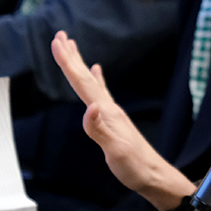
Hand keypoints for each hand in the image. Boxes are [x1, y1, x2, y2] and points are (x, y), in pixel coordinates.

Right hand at [51, 31, 194, 210]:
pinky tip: (98, 70)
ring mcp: (112, 112)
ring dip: (81, 63)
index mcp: (106, 112)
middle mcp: (109, 107)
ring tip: (72, 46)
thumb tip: (89, 107)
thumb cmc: (135, 166)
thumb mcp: (115, 151)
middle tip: (60, 35)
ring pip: (92, 81)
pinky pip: (102, 92)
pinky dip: (97, 79)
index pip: (83, 83)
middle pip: (86, 76)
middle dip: (72, 56)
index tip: (57, 42)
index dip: (68, 63)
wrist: (154, 175)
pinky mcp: (115, 119)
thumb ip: (99, 130)